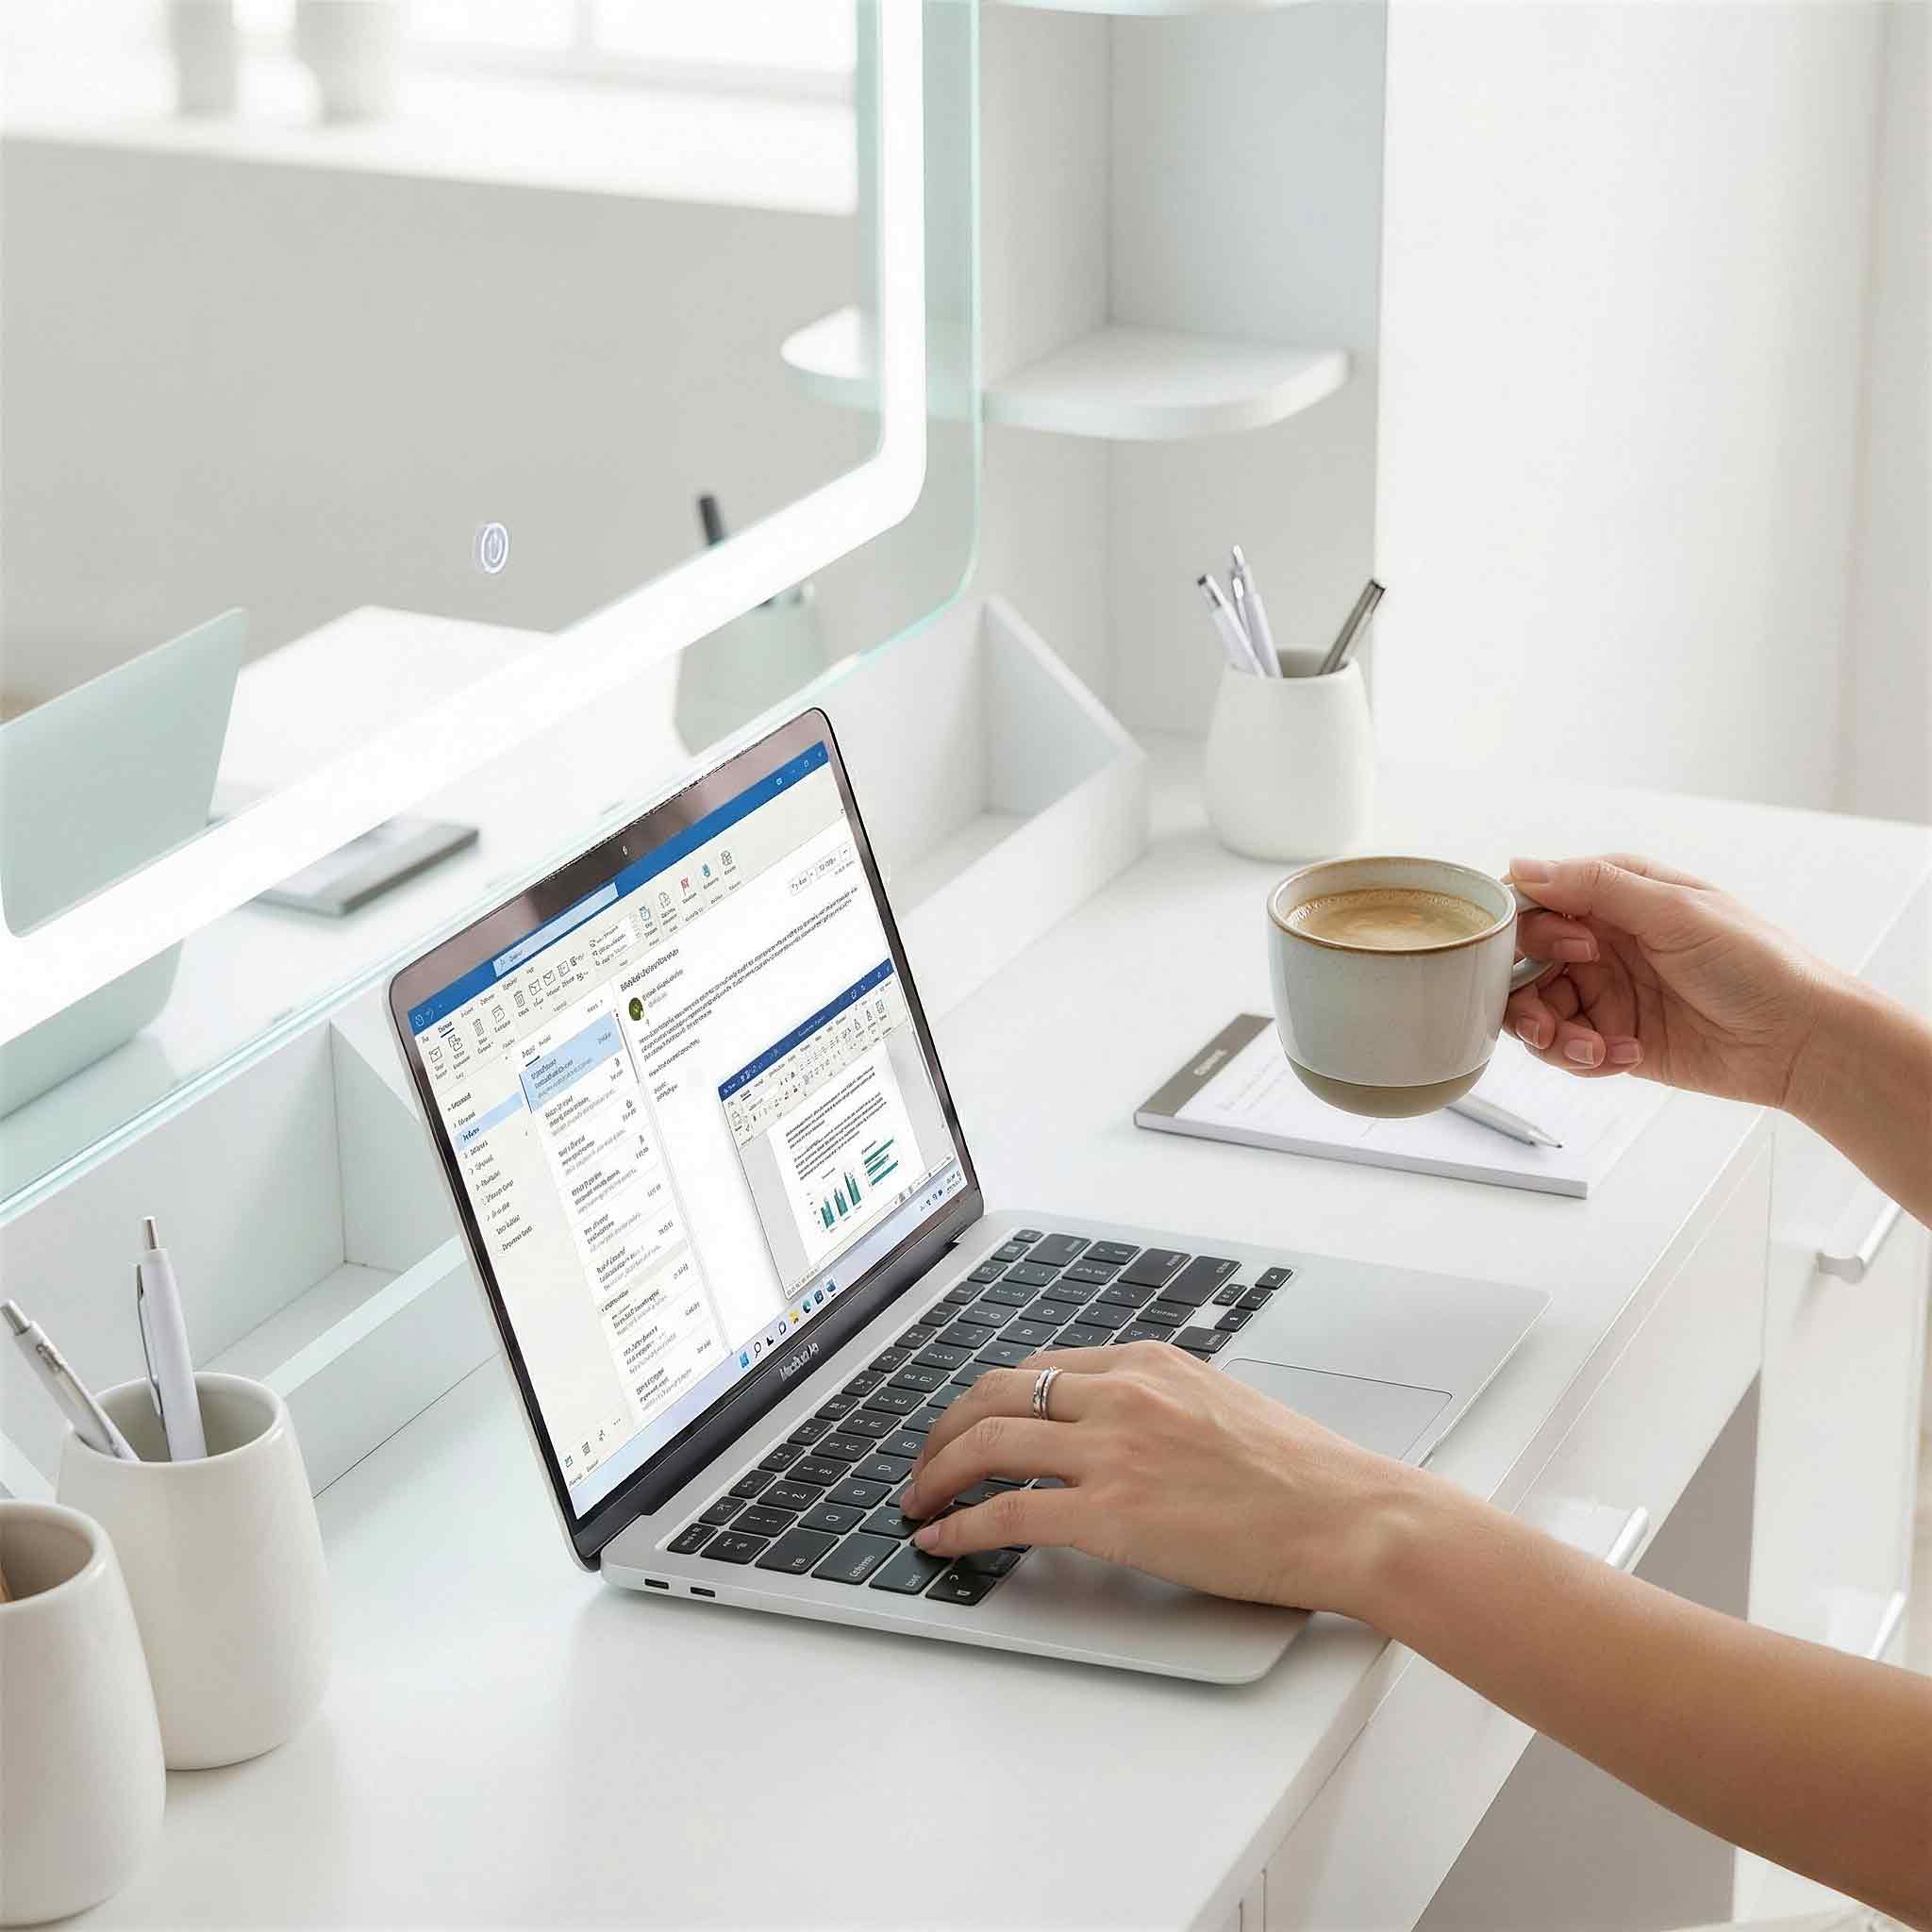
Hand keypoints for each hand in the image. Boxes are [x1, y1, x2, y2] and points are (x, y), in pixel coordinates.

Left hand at [899, 1342, 1421, 1616]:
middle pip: (996, 1394)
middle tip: (925, 1463)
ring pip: (988, 1443)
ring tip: (918, 1502)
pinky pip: (1008, 1513)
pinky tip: (942, 1540)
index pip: (1040, 1368)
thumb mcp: (1220, 1402)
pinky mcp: (1111, 1515)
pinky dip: (961, 1526)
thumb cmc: (1302, 1473)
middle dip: (945, 1430)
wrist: (1346, 1514)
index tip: (968, 1425)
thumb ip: (1160, 1404)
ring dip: (937, 1474)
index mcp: (1148, 1363)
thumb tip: (1115, 1427)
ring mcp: (1113, 1452)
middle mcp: (1122, 1394)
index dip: (987, 1400)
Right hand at [1506, 853, 1832, 1107]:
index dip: (1528, 930)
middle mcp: (1601, 942)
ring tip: (1590, 1048)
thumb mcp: (1674, 911)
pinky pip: (1565, 1050)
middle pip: (1521, 963)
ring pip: (1535, 1011)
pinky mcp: (1612, 1039)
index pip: (1534, 903)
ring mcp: (1606, 992)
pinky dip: (1583, 1059)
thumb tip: (1520, 867)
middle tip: (1554, 1017)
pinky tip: (1626, 1056)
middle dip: (1525, 994)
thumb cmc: (1755, 963)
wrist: (1800, 1040)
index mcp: (1615, 897)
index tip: (1565, 950)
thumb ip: (1594, 887)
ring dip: (1551, 1035)